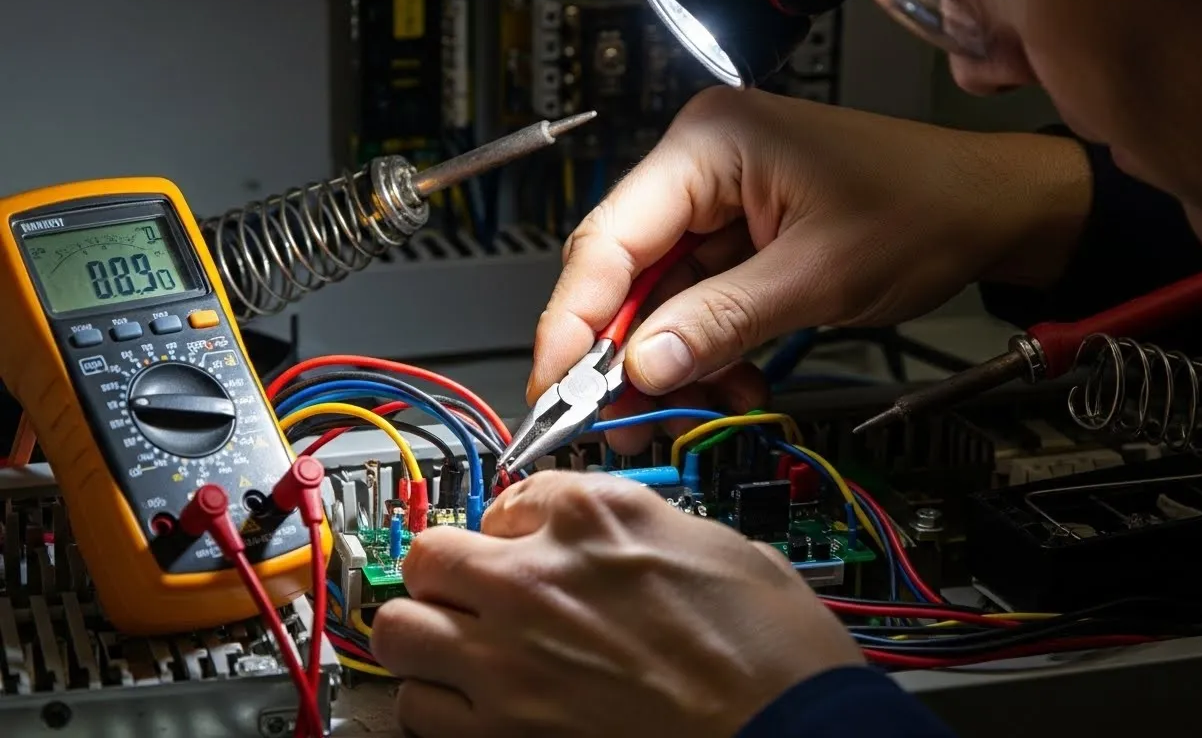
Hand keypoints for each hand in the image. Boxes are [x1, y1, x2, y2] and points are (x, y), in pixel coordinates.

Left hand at [369, 471, 863, 737]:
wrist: (791, 730)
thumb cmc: (773, 651)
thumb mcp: (719, 544)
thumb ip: (645, 525)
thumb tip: (616, 538)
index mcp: (595, 517)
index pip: (507, 498)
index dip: (517, 525)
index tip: (521, 544)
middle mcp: (537, 577)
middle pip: (427, 554)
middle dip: (446, 572)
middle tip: (473, 591)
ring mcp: (511, 658)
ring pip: (399, 629)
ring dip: (427, 635)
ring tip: (460, 648)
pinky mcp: (505, 733)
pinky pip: (419, 709)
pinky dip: (438, 706)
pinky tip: (475, 705)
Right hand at [531, 87, 1092, 452]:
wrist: (991, 211)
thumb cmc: (925, 208)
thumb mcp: (817, 276)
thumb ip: (721, 322)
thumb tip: (644, 367)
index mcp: (707, 145)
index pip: (608, 238)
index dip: (574, 320)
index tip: (556, 387)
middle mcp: (699, 166)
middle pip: (624, 271)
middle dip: (623, 352)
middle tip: (615, 418)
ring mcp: (717, 203)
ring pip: (658, 297)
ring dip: (671, 361)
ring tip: (689, 411)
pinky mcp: (738, 238)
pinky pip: (697, 303)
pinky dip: (707, 350)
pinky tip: (732, 383)